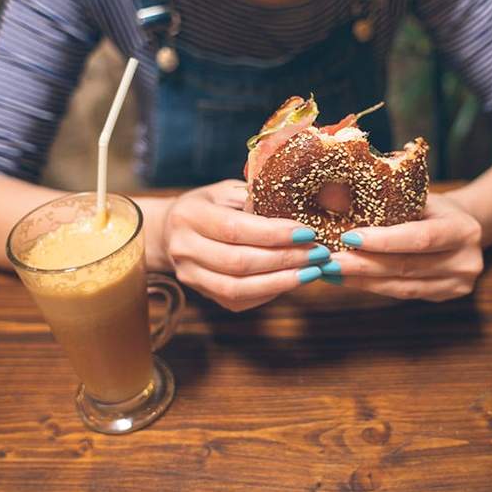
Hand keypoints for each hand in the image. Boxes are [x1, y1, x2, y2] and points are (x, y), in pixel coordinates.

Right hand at [164, 180, 326, 311]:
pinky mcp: (204, 294)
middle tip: (318, 254)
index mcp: (190, 215)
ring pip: (238, 288)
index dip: (273, 234)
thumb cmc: (211, 206)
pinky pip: (241, 300)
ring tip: (313, 271)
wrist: (173, 232)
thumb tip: (300, 210)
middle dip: (284, 259)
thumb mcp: (228, 191)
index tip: (307, 232)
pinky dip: (271, 291)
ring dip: (281, 281)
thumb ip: (255, 199)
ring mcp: (191, 276)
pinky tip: (294, 279)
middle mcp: (184, 249)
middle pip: (238, 262)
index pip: (235, 229)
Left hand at [321, 193, 482, 301]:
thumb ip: (382, 199)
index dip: (384, 241)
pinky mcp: (445, 296)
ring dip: (362, 281)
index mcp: (463, 229)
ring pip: (402, 287)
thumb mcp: (416, 195)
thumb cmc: (431, 207)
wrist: (462, 227)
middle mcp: (465, 261)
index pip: (421, 238)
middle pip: (407, 267)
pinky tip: (347, 279)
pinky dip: (372, 286)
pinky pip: (402, 294)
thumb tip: (329, 197)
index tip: (348, 237)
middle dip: (363, 265)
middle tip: (329, 261)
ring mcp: (458, 283)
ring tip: (331, 272)